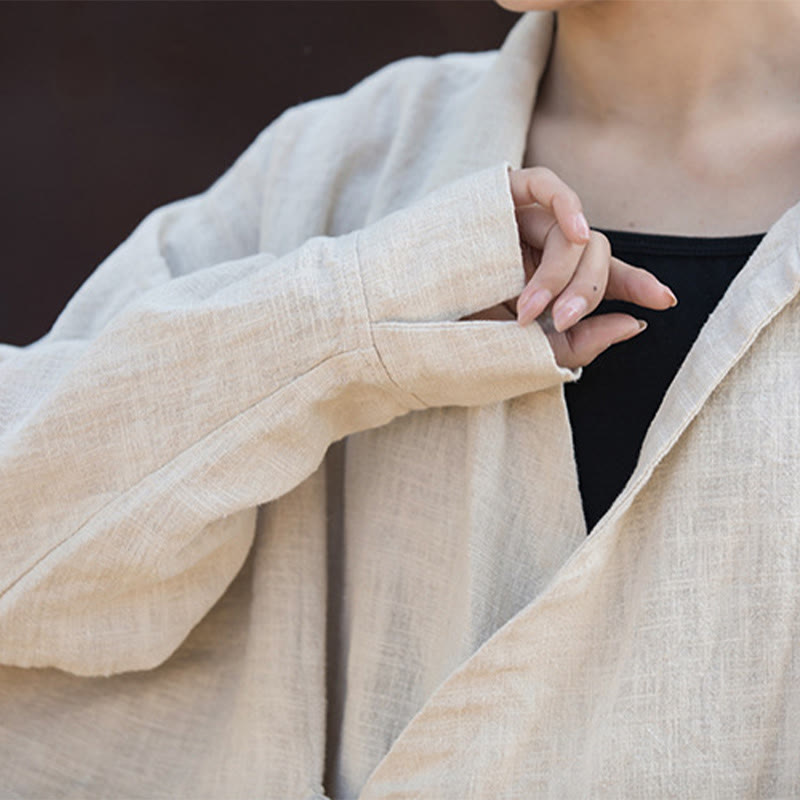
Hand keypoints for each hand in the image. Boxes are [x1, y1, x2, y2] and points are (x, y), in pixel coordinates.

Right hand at [464, 167, 676, 369]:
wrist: (390, 323)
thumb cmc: (450, 339)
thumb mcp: (521, 353)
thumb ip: (576, 344)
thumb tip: (633, 323)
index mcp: (544, 284)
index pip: (600, 276)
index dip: (633, 283)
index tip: (663, 302)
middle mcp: (537, 251)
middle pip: (592, 256)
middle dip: (586, 290)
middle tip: (560, 321)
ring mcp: (519, 223)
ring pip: (571, 234)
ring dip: (561, 274)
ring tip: (528, 308)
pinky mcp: (496, 198)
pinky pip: (544, 184)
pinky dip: (566, 202)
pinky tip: (574, 229)